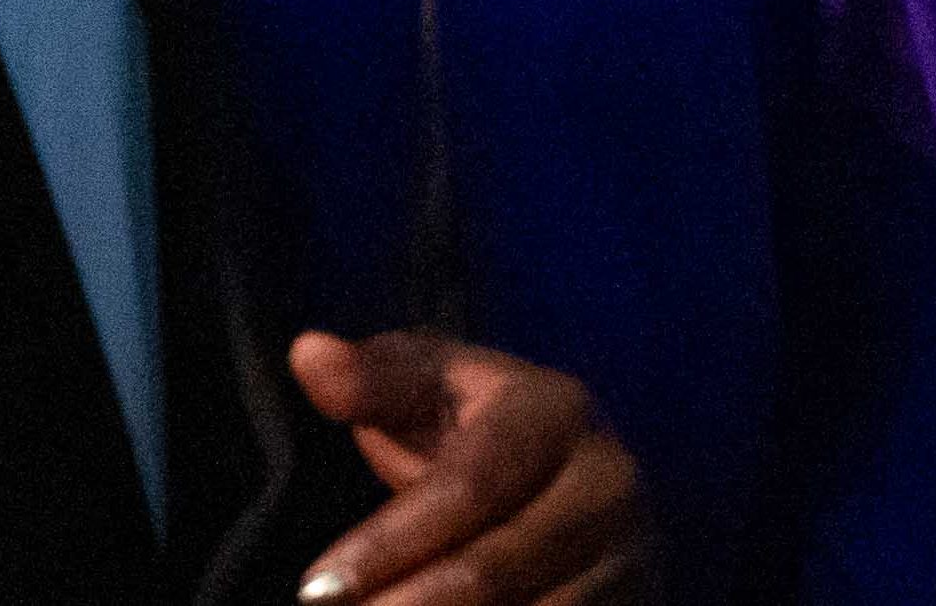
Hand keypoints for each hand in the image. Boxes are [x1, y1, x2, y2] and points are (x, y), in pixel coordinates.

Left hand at [287, 330, 649, 604]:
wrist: (582, 494)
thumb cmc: (483, 437)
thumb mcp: (438, 392)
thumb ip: (375, 379)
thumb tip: (308, 352)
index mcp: (561, 414)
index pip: (474, 483)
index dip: (390, 542)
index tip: (315, 589)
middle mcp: (608, 486)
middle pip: (493, 572)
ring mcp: (627, 562)